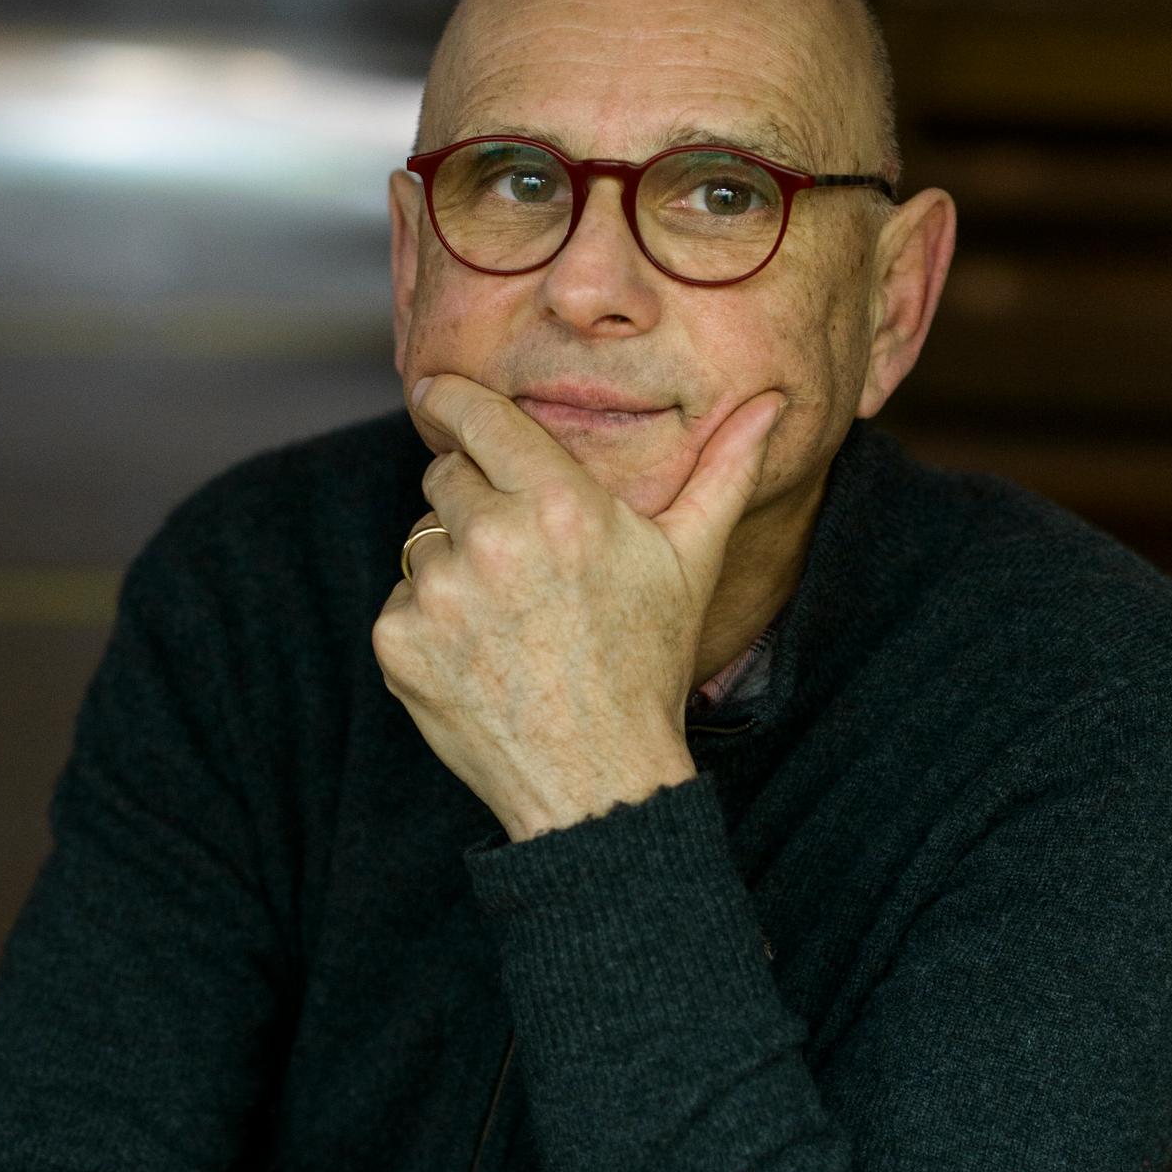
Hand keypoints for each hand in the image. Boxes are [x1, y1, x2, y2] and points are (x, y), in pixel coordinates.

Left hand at [372, 374, 784, 841]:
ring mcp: (440, 592)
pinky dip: (429, 622)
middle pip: (445, 475)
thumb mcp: (691, 562)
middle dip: (474, 501)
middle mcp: (493, 538)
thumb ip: (724, 472)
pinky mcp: (399, 640)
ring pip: (421, 540)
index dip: (452, 401)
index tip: (435, 392)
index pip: (477, 417)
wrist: (597, 780)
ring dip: (453, 565)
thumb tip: (772, 404)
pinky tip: (481, 656)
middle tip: (522, 560)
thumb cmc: (648, 665)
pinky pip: (401, 599)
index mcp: (561, 503)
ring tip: (510, 619)